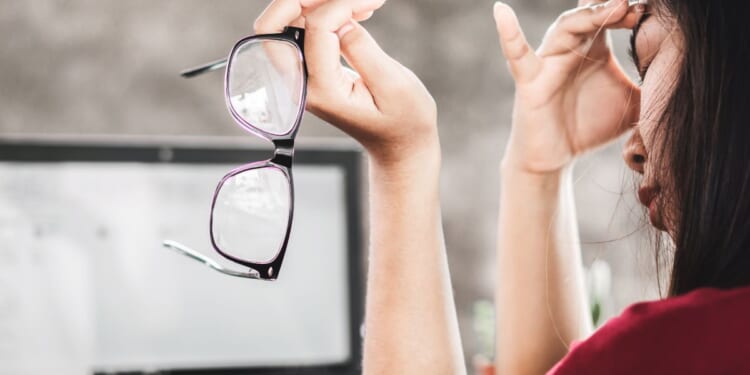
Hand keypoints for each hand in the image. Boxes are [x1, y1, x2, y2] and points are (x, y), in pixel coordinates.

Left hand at [255, 0, 438, 168]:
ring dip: (316, 4)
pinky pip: (300, 33)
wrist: (399, 145)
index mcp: (322, 91)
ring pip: (283, 24)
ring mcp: (301, 80)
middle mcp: (302, 85)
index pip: (316, 28)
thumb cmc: (403, 121)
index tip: (374, 1)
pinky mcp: (308, 73)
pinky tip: (355, 13)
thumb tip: (340, 20)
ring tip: (360, 4)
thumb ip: (362, 49)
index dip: (343, 4)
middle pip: (273, 26)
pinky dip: (322, 13)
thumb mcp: (393, 84)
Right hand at [494, 0, 643, 174]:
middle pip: (592, 11)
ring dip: (591, 15)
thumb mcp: (633, 105)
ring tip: (617, 6)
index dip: (633, 8)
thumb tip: (686, 81)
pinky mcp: (529, 79)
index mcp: (595, 45)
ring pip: (566, 27)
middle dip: (615, 4)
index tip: (655, 9)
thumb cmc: (591, 127)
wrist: (556, 158)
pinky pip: (517, 53)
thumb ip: (654, 87)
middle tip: (639, 4)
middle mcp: (570, 45)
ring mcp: (547, 59)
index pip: (613, 12)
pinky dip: (508, 32)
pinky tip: (501, 10)